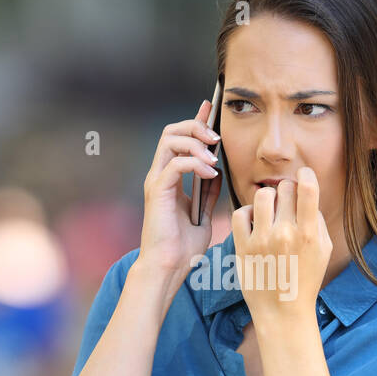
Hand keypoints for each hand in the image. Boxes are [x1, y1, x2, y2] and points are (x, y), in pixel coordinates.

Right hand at [137, 99, 222, 278]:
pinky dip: (195, 164)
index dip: (196, 120)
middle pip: (172, 131)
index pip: (180, 138)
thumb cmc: (183, 248)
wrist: (169, 268)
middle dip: (196, 127)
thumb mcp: (204, 214)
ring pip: (170, 140)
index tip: (211, 107)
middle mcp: (160, 174)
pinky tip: (210, 174)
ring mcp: (157, 181)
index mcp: (170, 178)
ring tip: (214, 158)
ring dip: (196, 143)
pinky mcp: (157, 191)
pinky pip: (175, 164)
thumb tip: (219, 171)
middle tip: (217, 138)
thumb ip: (208, 192)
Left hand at [230, 166, 331, 327]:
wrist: (283, 312)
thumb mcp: (323, 251)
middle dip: (287, 192)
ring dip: (267, 199)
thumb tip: (305, 195)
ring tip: (269, 212)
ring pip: (261, 195)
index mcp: (309, 234)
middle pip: (285, 188)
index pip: (307, 188)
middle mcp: (286, 234)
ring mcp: (262, 240)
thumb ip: (317, 220)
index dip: (305, 174)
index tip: (303, 176)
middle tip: (286, 205)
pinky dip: (246, 213)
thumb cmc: (305, 280)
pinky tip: (253, 223)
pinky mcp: (243, 247)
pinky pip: (240, 213)